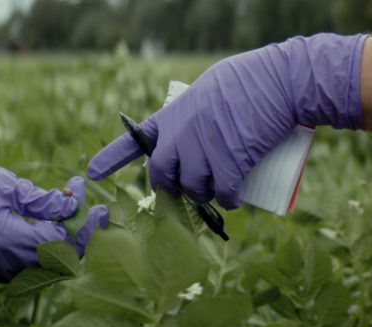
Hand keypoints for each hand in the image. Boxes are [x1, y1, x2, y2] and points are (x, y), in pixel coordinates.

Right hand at [0, 116, 108, 282]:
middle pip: (60, 259)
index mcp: (10, 240)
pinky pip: (31, 265)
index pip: (63, 242)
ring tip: (68, 209)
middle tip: (89, 207)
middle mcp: (6, 263)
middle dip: (80, 233)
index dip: (86, 226)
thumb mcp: (9, 184)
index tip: (101, 209)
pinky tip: (49, 223)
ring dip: (64, 240)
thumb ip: (43, 200)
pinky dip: (46, 247)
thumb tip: (73, 205)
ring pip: (47, 265)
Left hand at [87, 33, 366, 208]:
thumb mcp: (208, 91)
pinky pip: (223, 194)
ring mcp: (203, 148)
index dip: (111, 159)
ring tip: (221, 187)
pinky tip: (235, 199)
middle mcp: (180, 133)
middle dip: (174, 187)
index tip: (91, 172)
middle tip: (192, 187)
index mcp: (172, 115)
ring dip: (206, 195)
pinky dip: (229, 202)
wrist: (281, 79)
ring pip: (195, 188)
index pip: (134, 140)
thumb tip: (196, 147)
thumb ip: (194, 119)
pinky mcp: (229, 161)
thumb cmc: (251, 80)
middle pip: (162, 176)